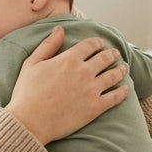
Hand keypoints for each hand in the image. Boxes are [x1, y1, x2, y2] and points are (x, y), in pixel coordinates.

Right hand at [6, 27, 127, 143]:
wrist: (29, 122)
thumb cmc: (26, 93)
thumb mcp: (32, 64)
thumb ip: (48, 45)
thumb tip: (60, 29)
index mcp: (69, 59)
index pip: (90, 45)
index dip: (97, 43)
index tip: (100, 44)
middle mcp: (84, 72)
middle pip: (105, 58)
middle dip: (111, 54)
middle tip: (115, 54)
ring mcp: (91, 90)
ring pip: (113, 75)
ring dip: (120, 70)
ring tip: (123, 68)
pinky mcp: (95, 107)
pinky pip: (115, 97)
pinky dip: (122, 92)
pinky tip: (125, 89)